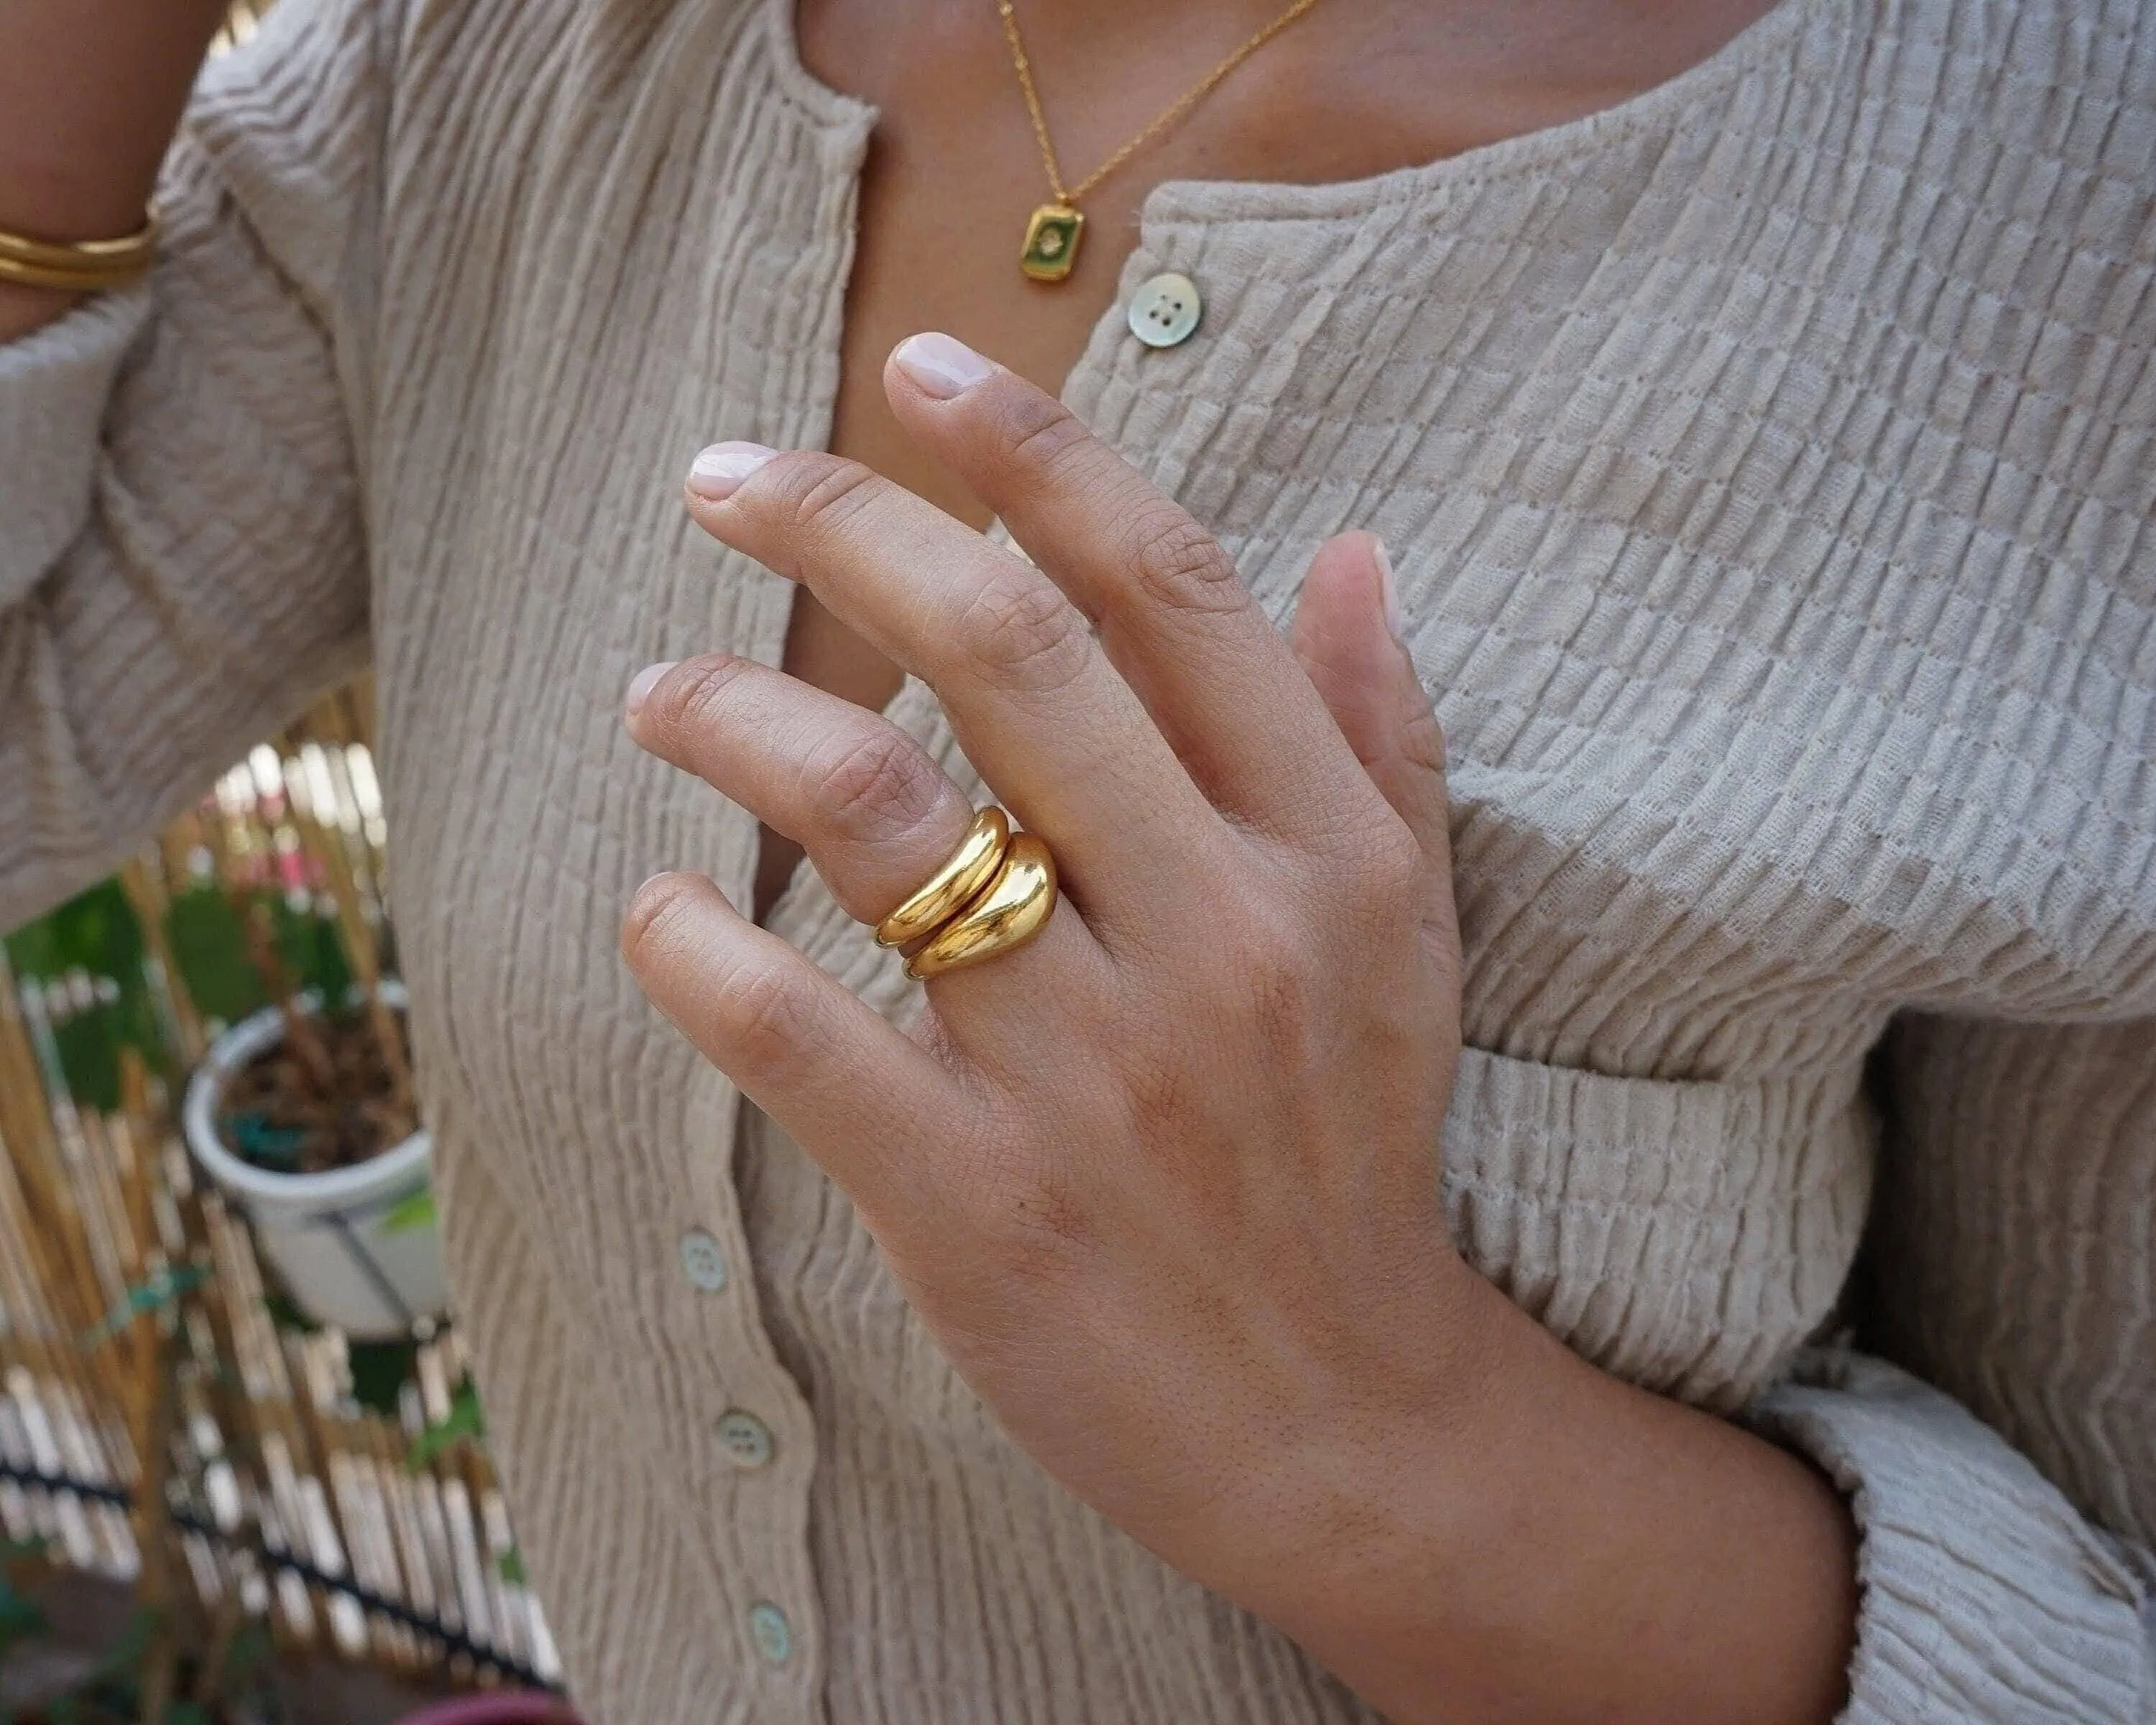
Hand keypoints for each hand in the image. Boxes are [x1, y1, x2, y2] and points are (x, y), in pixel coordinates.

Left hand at [621, 334, 1857, 1724]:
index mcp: (1326, 852)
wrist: (1341, 1423)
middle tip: (722, 473)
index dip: (1032, 454)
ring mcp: (1093, 1071)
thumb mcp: (1413, 934)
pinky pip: (799, 1031)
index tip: (919, 368)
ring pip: (878, 815)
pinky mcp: (977, 1199)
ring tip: (657, 689)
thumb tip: (1344, 549)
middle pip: (1007, 655)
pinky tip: (656, 910)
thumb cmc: (1354, 1154)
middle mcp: (1218, 933)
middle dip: (844, 521)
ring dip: (738, 713)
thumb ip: (1380, 735)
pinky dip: (697, 950)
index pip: (1170, 591)